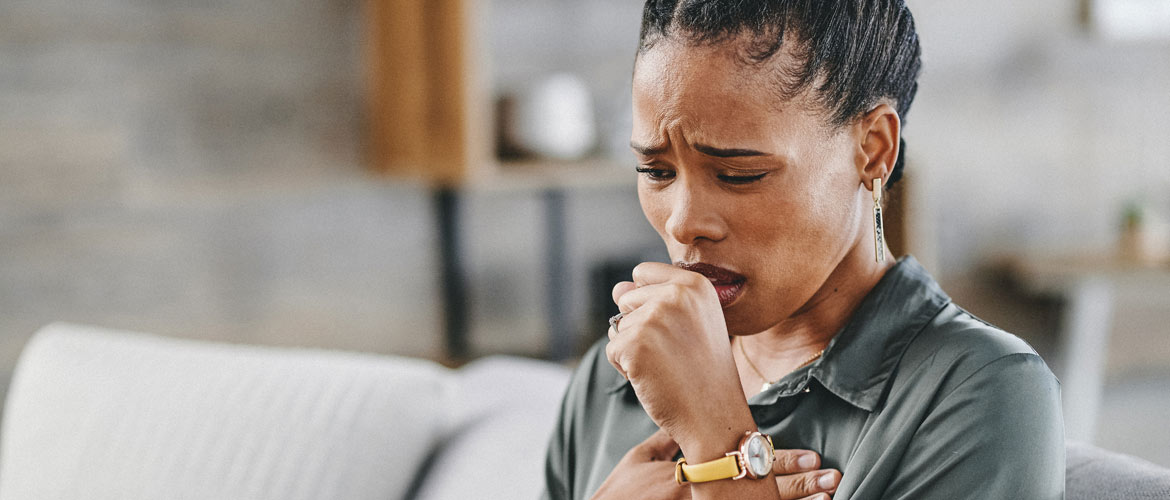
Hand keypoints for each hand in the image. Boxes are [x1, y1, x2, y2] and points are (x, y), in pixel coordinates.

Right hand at [592, 431, 841, 499]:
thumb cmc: (619, 493)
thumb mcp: (639, 459)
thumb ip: (667, 439)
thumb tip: (691, 418)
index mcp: (693, 471)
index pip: (745, 463)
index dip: (781, 460)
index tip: (812, 455)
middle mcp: (703, 495)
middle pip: (760, 491)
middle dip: (799, 486)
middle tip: (830, 478)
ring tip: (825, 498)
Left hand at [606, 262, 743, 439]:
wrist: (714, 415)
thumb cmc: (703, 371)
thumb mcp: (691, 324)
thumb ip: (654, 298)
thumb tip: (617, 288)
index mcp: (695, 284)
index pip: (643, 273)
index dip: (648, 302)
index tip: (675, 327)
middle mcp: (675, 295)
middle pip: (627, 300)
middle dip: (639, 327)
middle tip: (673, 352)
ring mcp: (653, 319)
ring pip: (618, 326)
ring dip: (633, 349)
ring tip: (666, 366)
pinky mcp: (634, 344)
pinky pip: (612, 349)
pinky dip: (626, 368)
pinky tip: (653, 378)